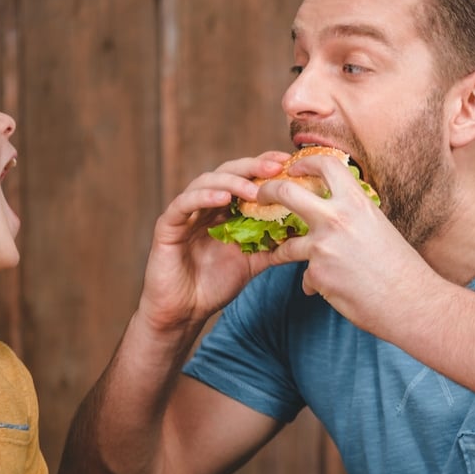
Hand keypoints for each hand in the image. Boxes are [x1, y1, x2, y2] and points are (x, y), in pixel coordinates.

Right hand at [136, 152, 287, 330]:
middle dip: (253, 167)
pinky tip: (222, 199)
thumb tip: (306, 234)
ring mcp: (187, 213)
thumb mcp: (253, 262)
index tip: (288, 162)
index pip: (245, 178)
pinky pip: (184, 204)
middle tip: (276, 167)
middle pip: (228, 172)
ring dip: (232, 182)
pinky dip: (203, 198)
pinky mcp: (168, 225)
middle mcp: (205, 205)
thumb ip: (274, 246)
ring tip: (254, 189)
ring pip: (206, 182)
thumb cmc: (215, 285)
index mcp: (225, 209)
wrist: (185, 311)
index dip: (265, 166)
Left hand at [261, 152, 438, 334]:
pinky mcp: (318, 275)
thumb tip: (335, 215)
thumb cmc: (401, 267)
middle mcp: (337, 219)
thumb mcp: (378, 227)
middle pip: (286, 192)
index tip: (294, 167)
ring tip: (280, 256)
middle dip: (267, 191)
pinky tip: (328, 290)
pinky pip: (307, 277)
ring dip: (282, 252)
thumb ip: (354, 217)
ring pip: (287, 245)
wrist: (411, 302)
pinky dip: (315, 283)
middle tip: (259, 196)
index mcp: (357, 203)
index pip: (326, 165)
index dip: (305, 162)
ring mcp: (323, 247)